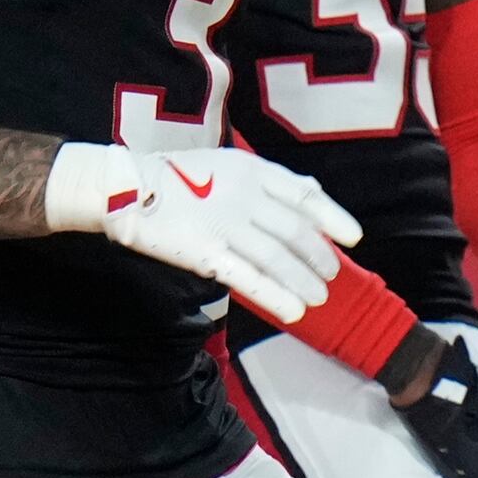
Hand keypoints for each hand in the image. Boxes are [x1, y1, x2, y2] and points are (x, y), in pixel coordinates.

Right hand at [48, 143, 355, 323]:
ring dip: (304, 281)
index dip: (333, 218)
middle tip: (331, 276)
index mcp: (251, 171)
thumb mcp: (229, 165)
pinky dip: (275, 297)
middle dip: (319, 258)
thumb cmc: (180, 178)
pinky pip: (248, 278)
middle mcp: (244, 197)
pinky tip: (294, 312)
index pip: (305, 196)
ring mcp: (224, 225)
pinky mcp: (204, 253)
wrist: (123, 187)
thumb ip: (268, 181)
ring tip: (320, 299)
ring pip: (278, 259)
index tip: (353, 238)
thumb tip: (311, 191)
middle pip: (296, 232)